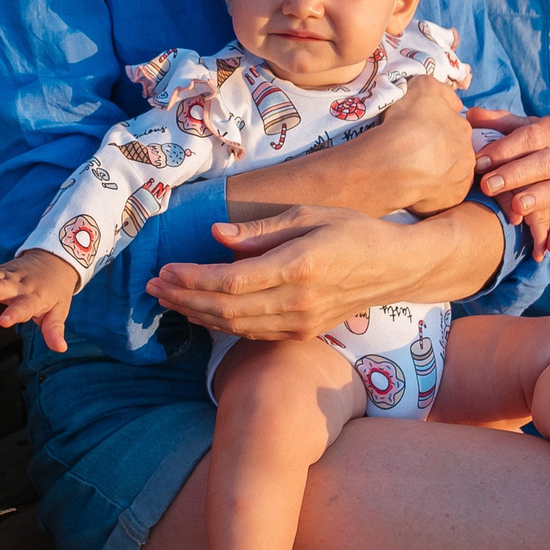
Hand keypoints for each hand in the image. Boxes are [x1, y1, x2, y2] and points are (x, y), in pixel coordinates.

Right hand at [0, 249, 81, 352]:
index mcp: (34, 296)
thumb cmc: (55, 290)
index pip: (24, 306)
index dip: (15, 313)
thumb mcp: (60, 310)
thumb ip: (54, 330)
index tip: (3, 321)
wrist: (54, 259)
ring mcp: (5, 275)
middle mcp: (17, 284)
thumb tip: (60, 348)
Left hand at [146, 206, 424, 339]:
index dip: (192, 278)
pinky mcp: (303, 333)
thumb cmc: (353, 231)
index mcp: (298, 266)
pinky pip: (253, 333)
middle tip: (153, 286)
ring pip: (236, 326)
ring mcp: (301, 323)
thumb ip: (260, 230)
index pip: (232, 281)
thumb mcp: (308, 215)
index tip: (164, 269)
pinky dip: (222, 325)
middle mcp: (298, 301)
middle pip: (227, 309)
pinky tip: (201, 312)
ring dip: (197, 315)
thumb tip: (216, 235)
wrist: (396, 268)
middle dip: (184, 298)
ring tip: (167, 299)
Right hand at [366, 75, 477, 216]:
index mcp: (463, 128)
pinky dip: (431, 193)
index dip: (437, 130)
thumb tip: (454, 102)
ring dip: (437, 174)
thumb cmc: (405, 123)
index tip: (421, 134)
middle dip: (440, 153)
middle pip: (455, 153)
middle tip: (417, 154)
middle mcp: (469, 155)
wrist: (390, 163)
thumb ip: (442, 91)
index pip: (455, 128)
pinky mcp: (450, 201)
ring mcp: (460, 181)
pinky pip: (442, 197)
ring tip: (413, 172)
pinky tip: (413, 187)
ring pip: (451, 175)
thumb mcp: (424, 87)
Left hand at [467, 110, 549, 257]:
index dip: (504, 148)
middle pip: (542, 163)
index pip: (528, 137)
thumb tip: (471, 114)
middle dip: (515, 174)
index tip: (479, 160)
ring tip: (518, 207)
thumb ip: (503, 122)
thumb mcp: (536, 128)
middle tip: (488, 186)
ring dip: (539, 198)